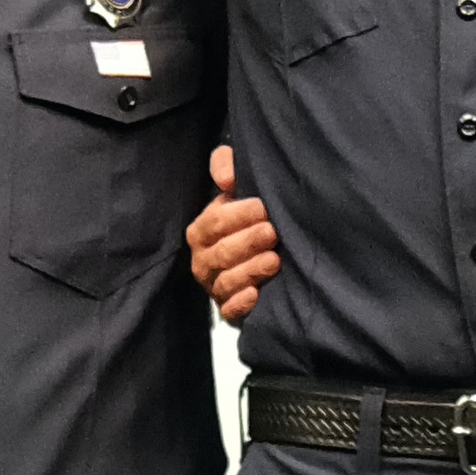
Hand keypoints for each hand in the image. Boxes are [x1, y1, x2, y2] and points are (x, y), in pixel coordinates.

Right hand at [183, 150, 277, 324]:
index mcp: (201, 231)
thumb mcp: (236, 184)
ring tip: (274, 259)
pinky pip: (229, 309)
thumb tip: (226, 178)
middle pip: (221, 253)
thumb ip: (226, 165)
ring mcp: (214, 286)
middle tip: (273, 232)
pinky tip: (256, 294)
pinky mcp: (227, 308)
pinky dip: (241, 303)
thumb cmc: (247, 215)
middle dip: (247, 242)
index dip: (237, 215)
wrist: (261, 250)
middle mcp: (202, 260)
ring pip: (226, 281)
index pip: (214, 222)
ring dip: (250, 270)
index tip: (263, 208)